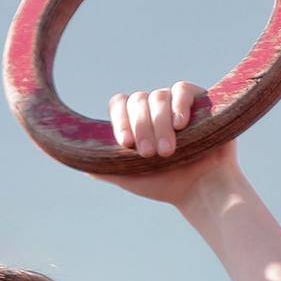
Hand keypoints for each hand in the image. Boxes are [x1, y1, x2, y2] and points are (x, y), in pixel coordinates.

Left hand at [96, 81, 239, 206]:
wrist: (202, 190)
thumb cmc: (166, 185)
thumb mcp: (128, 178)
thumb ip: (104, 166)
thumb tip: (78, 159)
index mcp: (136, 122)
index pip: (120, 105)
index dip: (120, 120)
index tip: (126, 144)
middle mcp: (154, 110)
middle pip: (138, 100)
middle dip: (141, 127)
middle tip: (148, 154)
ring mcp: (175, 103)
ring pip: (158, 97)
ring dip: (159, 125)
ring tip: (166, 152)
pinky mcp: (199, 100)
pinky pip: (182, 90)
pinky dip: (178, 105)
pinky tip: (180, 125)